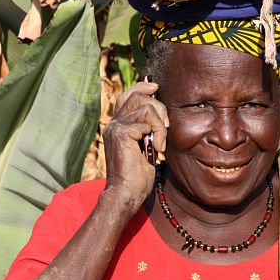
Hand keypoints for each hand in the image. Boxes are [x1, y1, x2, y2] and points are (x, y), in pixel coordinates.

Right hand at [102, 80, 168, 208]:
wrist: (126, 192)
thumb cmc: (137, 176)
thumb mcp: (145, 147)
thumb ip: (147, 129)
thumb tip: (159, 113)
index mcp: (117, 125)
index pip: (127, 96)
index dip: (141, 87)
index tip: (155, 86)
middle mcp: (114, 123)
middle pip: (138, 96)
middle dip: (159, 107)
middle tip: (165, 127)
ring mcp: (116, 127)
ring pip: (146, 108)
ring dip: (160, 125)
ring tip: (160, 143)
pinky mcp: (122, 133)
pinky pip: (148, 122)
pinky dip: (158, 134)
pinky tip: (157, 150)